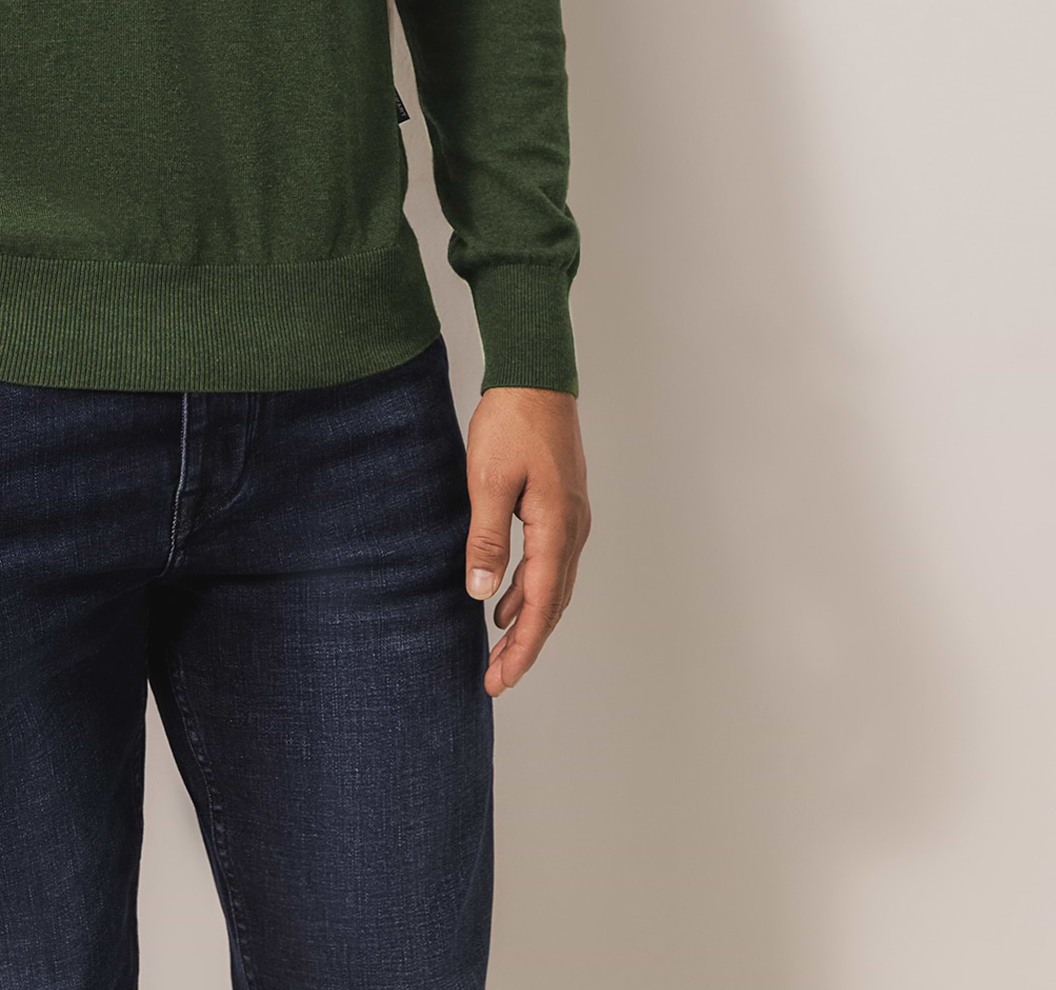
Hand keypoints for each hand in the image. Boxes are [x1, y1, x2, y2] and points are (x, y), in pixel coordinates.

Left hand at [464, 386, 589, 695]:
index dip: (522, 649)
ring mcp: (571, 516)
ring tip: (498, 649)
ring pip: (553, 584)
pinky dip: (529, 588)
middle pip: (553, 603)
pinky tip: (505, 600)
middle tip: (496, 679)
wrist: (534, 374)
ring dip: (528, 618)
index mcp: (557, 528)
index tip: (500, 681)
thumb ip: (487, 540)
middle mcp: (573, 528)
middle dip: (526, 645)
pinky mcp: (561, 504)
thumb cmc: (510, 423)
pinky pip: (549, 561)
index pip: (542, 605)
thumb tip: (483, 596)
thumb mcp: (488, 483)